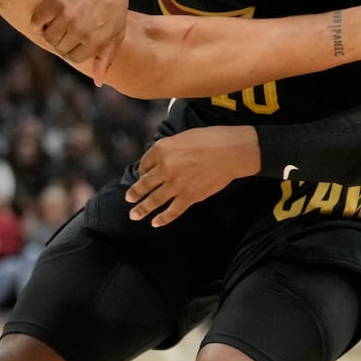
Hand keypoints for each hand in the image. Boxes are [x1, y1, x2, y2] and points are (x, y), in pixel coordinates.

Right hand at [29, 0, 127, 84]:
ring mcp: (67, 15)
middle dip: (60, 40)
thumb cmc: (113, 5)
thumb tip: (97, 82)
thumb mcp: (116, 32)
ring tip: (57, 20)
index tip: (75, 37)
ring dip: (49, 30)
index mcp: (96, 41)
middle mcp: (81, 30)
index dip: (72, 48)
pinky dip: (37, 20)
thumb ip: (106, 58)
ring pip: (47, 36)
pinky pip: (36, 21)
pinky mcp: (54, 1)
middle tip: (66, 27)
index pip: (71, 57)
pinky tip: (47, 13)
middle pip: (58, 47)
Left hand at [124, 124, 258, 225]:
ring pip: (154, 200)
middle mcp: (165, 167)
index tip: (144, 175)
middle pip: (144, 184)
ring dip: (141, 209)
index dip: (143, 170)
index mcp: (161, 149)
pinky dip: (163, 219)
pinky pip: (172, 211)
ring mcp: (176, 184)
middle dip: (135, 193)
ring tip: (133, 215)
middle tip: (128, 198)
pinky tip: (155, 223)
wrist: (232, 151)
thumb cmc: (210, 139)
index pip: (144, 164)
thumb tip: (159, 159)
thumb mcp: (182, 137)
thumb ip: (167, 148)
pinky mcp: (189, 196)